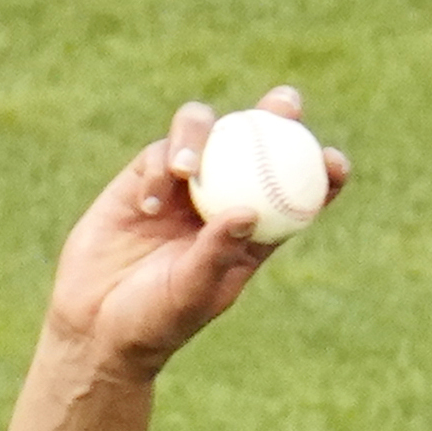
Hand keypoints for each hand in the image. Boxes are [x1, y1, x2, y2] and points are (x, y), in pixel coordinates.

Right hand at [41, 89, 349, 380]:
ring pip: (206, 131)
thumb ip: (217, 251)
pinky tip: (149, 204)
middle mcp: (223, 198)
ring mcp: (184, 185)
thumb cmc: (155, 321)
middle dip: (277, 113)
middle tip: (284, 105)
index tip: (333, 161)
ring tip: (186, 170)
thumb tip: (249, 210)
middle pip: (258, 142)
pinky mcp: (145, 178)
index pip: (297, 193)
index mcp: (253, 233)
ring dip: (201, 136)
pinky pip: (159, 154)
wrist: (98, 325)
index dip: (322, 171)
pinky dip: (158, 170)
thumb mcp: (193, 292)